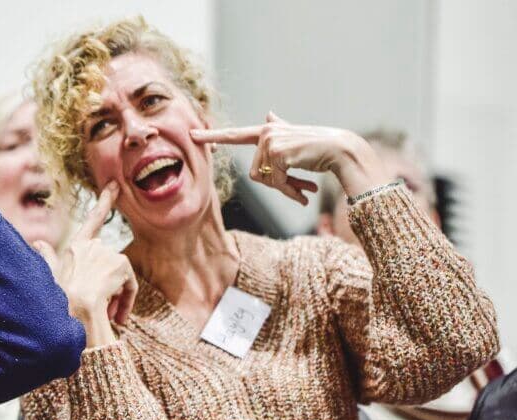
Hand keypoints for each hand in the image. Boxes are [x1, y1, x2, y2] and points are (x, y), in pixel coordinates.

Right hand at [34, 183, 137, 347]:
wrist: (74, 312)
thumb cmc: (60, 299)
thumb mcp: (50, 276)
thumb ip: (47, 258)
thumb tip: (37, 243)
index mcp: (75, 247)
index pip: (92, 220)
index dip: (104, 201)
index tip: (115, 185)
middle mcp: (92, 245)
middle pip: (110, 263)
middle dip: (109, 283)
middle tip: (103, 307)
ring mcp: (107, 252)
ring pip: (119, 275)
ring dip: (117, 295)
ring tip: (107, 313)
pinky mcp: (120, 262)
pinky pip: (130, 283)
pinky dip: (127, 299)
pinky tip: (118, 313)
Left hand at [191, 112, 390, 203]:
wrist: (341, 150)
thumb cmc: (318, 148)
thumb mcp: (294, 138)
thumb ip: (279, 128)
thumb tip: (267, 114)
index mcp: (267, 131)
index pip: (235, 134)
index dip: (213, 136)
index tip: (192, 136)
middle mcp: (266, 132)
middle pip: (254, 173)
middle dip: (275, 186)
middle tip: (297, 190)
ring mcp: (270, 142)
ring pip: (263, 180)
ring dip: (284, 189)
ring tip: (303, 189)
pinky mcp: (277, 153)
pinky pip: (275, 183)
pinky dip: (290, 191)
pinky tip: (306, 190)